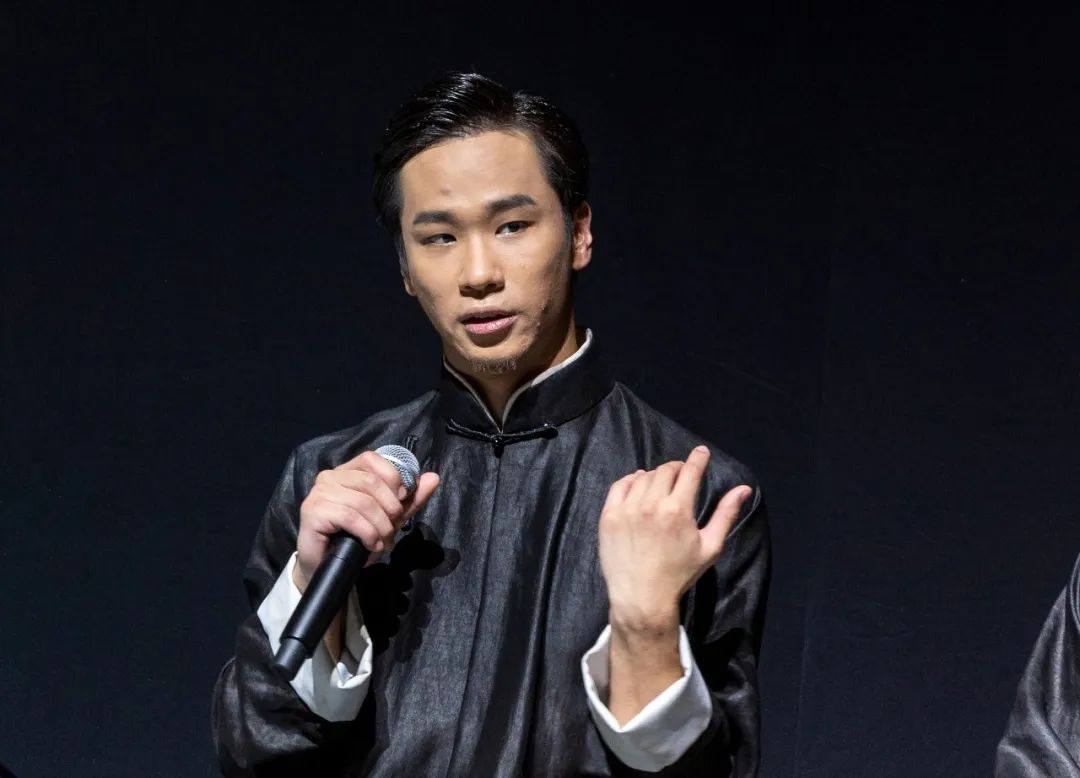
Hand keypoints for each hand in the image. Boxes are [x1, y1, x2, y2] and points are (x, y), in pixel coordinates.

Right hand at [294, 450, 439, 590]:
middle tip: (392, 529)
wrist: (329, 568)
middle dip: (390, 509)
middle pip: (371, 482)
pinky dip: (368, 534)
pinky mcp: (313, 511)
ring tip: (383, 541)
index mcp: (346, 472)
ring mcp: (319, 493)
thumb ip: (410, 499)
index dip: (392, 478)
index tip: (401, 500)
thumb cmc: (357, 539)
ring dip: (381, 526)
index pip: (372, 459)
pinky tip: (371, 545)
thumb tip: (433, 478)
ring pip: (363, 502)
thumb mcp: (389, 517)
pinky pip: (350, 517)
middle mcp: (329, 477)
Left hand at [598, 446, 751, 633]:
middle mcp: (651, 504)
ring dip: (656, 476)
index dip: (697, 458)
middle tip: (682, 476)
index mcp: (678, 510)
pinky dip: (631, 480)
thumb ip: (726, 514)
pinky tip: (638, 484)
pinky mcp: (609, 516)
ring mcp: (627, 509)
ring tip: (662, 484)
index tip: (701, 452)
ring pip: (644, 477)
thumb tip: (744, 489)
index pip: (689, 471)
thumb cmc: (680, 573)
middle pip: (666, 471)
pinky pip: (620, 485)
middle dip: (677, 469)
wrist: (642, 596)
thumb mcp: (710, 546)